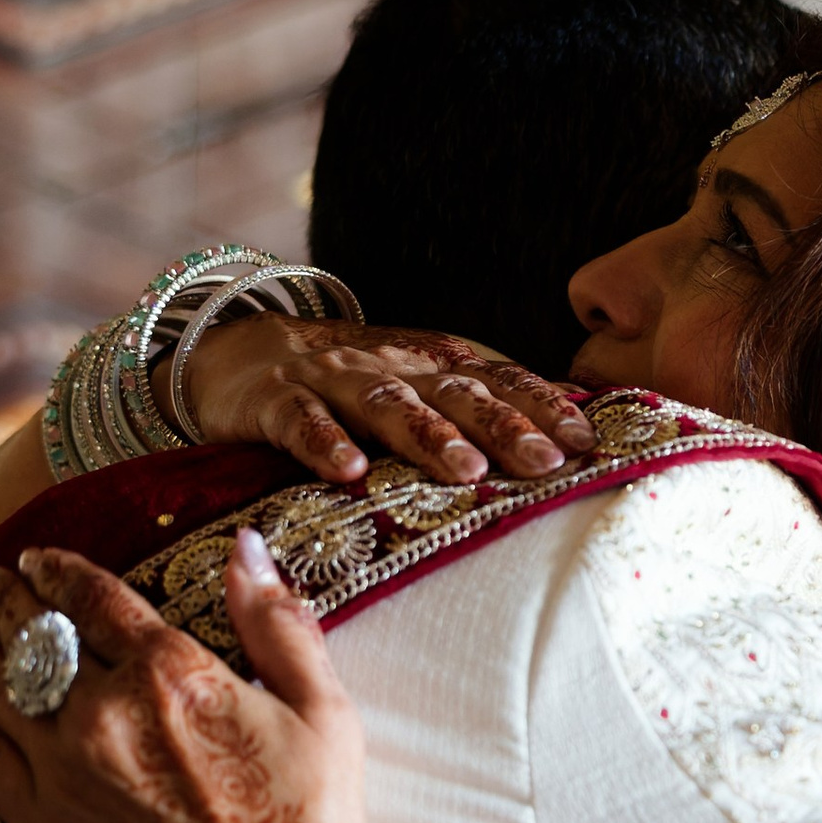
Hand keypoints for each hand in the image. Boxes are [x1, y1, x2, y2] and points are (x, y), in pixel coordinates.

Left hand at [0, 537, 375, 822]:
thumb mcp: (325, 714)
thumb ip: (279, 625)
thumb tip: (246, 548)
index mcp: (174, 675)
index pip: (98, 600)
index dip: (62, 571)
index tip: (38, 557)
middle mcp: (105, 714)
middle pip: (36, 636)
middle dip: (2, 598)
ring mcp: (63, 772)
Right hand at [179, 316, 593, 489]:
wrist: (238, 349)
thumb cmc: (349, 384)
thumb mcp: (417, 384)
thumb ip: (483, 401)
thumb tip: (573, 421)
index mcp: (430, 364)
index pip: (496, 379)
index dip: (540, 405)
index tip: (582, 439)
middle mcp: (390, 368)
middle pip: (454, 393)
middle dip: (503, 426)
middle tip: (545, 461)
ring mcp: (332, 381)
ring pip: (387, 405)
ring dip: (428, 437)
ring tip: (467, 471)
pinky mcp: (275, 400)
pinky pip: (301, 422)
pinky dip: (324, 443)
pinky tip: (347, 472)